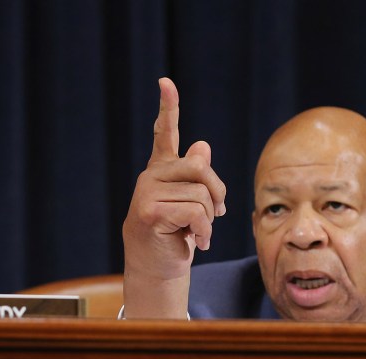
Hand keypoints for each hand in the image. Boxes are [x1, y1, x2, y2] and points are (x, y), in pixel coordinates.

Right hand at [121, 77, 225, 317]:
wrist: (157, 268)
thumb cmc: (174, 236)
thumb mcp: (190, 204)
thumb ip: (195, 177)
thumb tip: (202, 146)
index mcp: (161, 171)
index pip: (164, 134)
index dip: (167, 107)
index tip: (165, 82)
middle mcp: (150, 177)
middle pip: (200, 170)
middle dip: (217, 193)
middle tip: (218, 214)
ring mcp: (146, 194)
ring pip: (201, 196)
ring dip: (209, 221)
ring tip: (200, 234)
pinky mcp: (149, 212)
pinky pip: (195, 213)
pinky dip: (204, 232)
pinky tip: (198, 244)